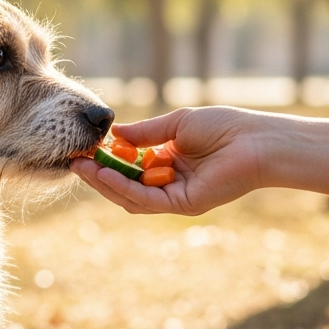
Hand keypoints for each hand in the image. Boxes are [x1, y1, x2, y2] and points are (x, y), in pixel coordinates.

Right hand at [70, 106, 268, 214]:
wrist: (255, 141)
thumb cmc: (225, 127)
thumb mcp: (176, 124)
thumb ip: (145, 133)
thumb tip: (115, 135)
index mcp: (168, 162)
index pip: (129, 167)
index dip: (106, 160)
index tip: (84, 149)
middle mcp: (169, 182)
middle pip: (125, 185)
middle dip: (98, 175)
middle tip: (74, 161)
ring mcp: (174, 196)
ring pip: (129, 196)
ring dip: (104, 183)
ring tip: (82, 167)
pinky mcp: (182, 204)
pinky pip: (144, 199)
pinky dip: (122, 188)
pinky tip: (104, 174)